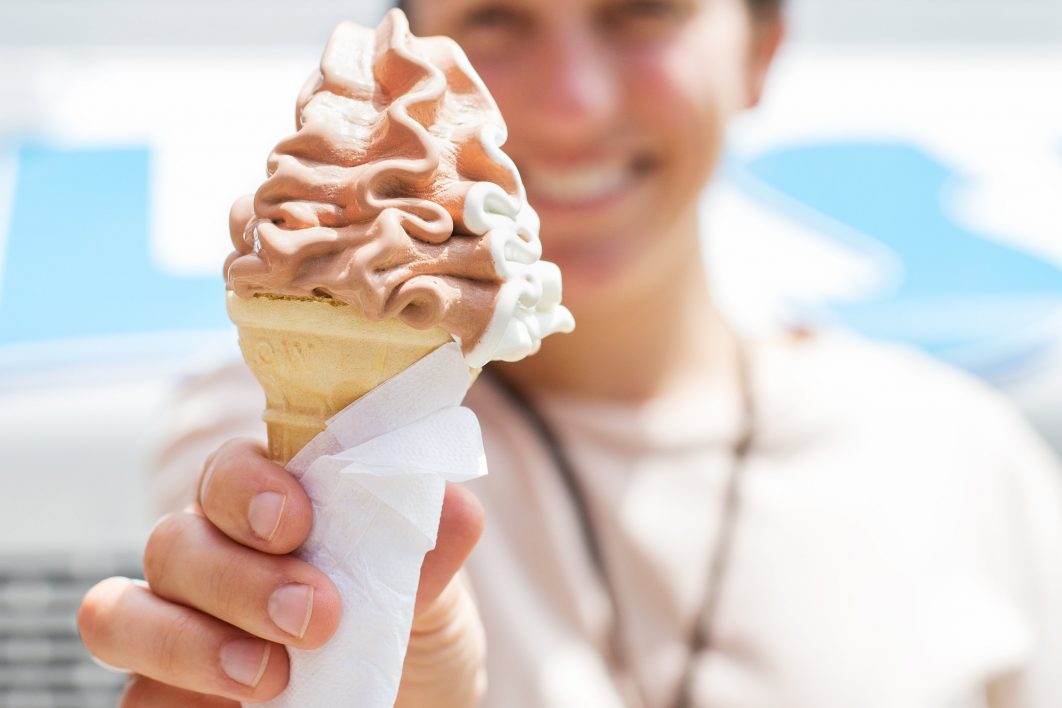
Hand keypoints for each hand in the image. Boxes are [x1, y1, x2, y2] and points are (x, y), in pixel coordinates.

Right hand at [78, 438, 486, 705]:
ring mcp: (178, 627)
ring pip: (122, 613)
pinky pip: (134, 698)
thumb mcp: (435, 595)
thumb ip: (430, 549)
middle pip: (175, 541)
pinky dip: (172, 701)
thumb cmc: (410, 633)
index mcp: (272, 510)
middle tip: (315, 616)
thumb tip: (454, 508)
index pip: (230, 469)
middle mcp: (211, 559)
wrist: (410, 706)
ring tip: (270, 677)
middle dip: (239, 578)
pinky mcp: (166, 695)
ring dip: (188, 642)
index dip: (248, 486)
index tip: (297, 522)